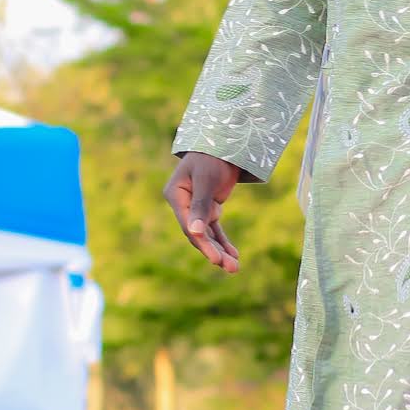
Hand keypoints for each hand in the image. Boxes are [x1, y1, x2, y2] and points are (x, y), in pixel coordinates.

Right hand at [164, 152, 242, 271]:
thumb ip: (201, 205)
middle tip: (230, 268)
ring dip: (220, 250)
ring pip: (207, 234)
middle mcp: (183, 204)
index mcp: (175, 195)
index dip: (202, 242)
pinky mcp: (208, 208)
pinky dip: (224, 242)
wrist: (224, 142)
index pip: (188, 224)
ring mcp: (195, 208)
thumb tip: (196, 233)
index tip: (215, 258)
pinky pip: (215, 229)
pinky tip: (234, 255)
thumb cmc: (212, 156)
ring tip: (234, 268)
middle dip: (214, 251)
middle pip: (197, 234)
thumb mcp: (206, 180)